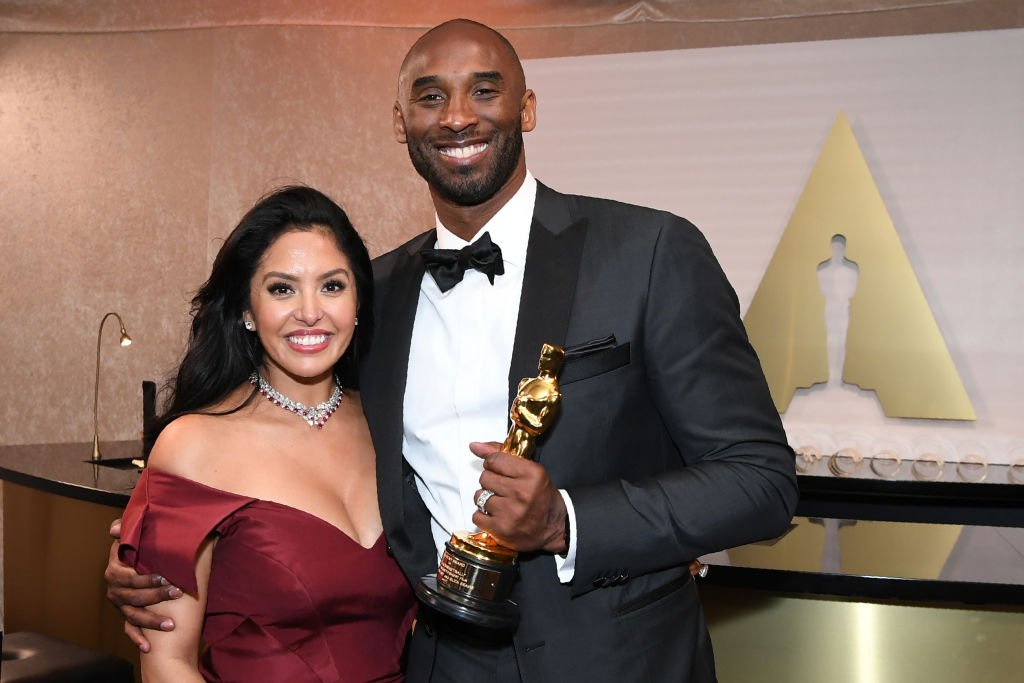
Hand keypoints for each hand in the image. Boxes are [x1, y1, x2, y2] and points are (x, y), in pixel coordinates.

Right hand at [105, 518, 181, 651]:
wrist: (142, 558)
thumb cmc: (141, 545)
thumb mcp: (134, 535)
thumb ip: (127, 529)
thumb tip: (114, 529)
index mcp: (115, 569)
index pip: (128, 576)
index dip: (146, 577)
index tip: (166, 575)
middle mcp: (115, 589)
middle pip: (133, 597)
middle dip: (156, 596)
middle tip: (177, 592)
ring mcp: (120, 604)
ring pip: (133, 616)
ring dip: (151, 621)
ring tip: (171, 624)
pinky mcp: (127, 615)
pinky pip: (130, 629)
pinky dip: (138, 638)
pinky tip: (148, 647)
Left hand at [470, 442, 567, 553]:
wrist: (554, 528)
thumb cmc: (541, 497)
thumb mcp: (530, 470)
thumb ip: (502, 455)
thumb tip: (474, 445)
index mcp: (532, 474)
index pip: (494, 460)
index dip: (493, 464)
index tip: (498, 470)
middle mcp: (521, 492)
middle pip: (485, 478)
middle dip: (491, 482)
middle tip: (503, 489)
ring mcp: (511, 512)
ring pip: (479, 496)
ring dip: (486, 499)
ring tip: (500, 503)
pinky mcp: (501, 529)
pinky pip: (477, 516)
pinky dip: (483, 516)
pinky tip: (497, 515)